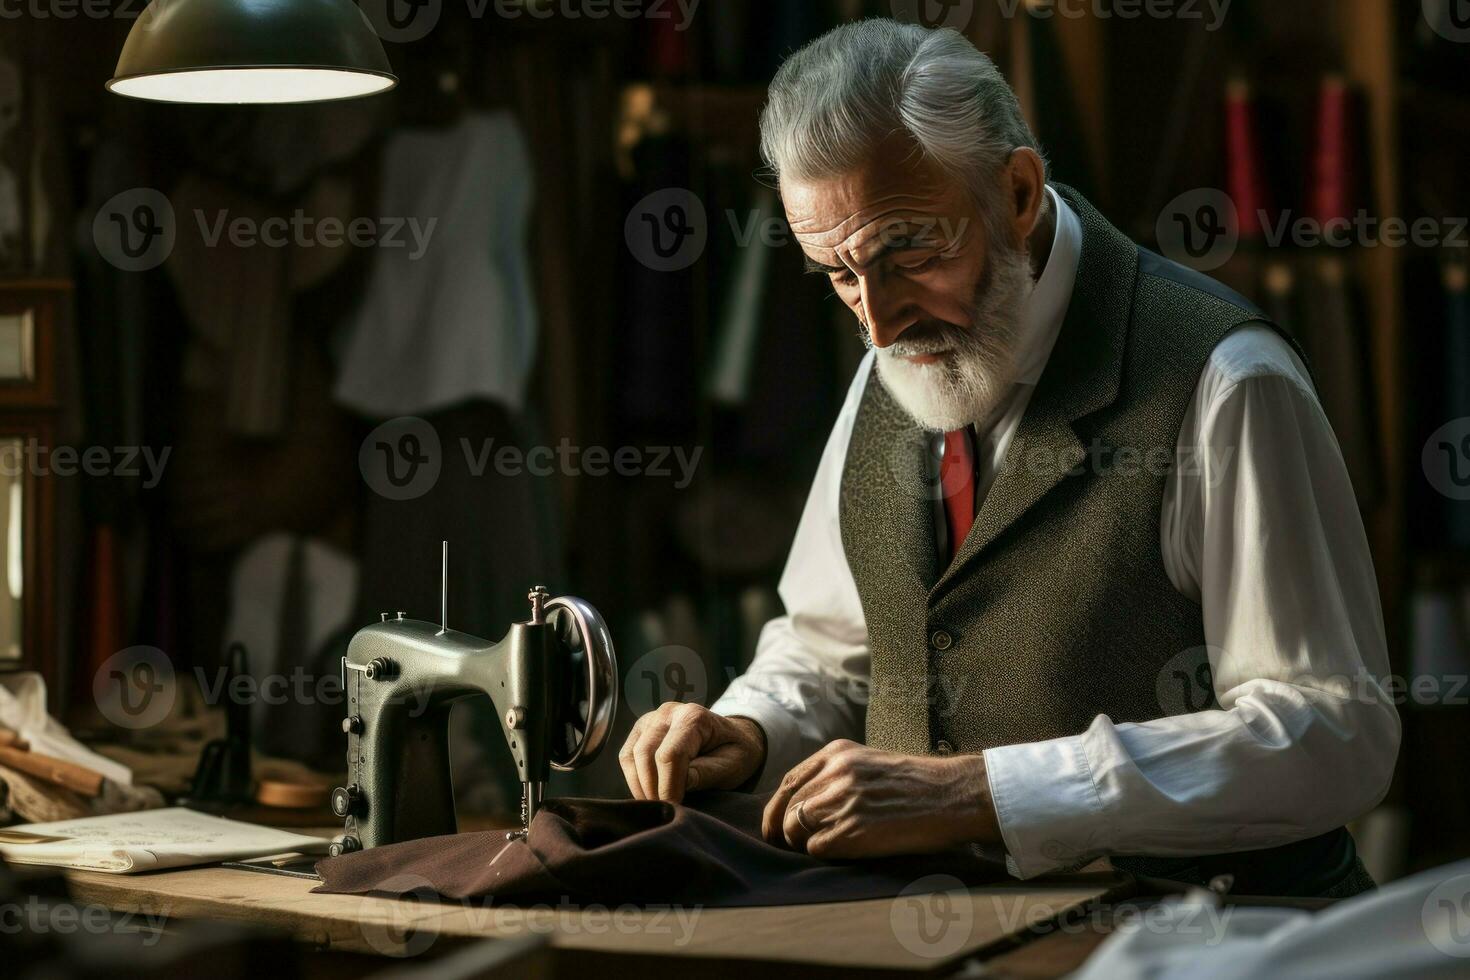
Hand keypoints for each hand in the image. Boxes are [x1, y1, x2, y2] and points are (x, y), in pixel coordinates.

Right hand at [619, 704, 766, 802]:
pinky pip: (626, 755)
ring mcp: (651, 718)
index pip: (670, 754)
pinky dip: (633, 778)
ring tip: (657, 803)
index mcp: (694, 717)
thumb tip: (680, 785)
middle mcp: (669, 712)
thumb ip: (706, 774)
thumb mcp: (732, 766)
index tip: (676, 806)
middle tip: (665, 809)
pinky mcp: (641, 730)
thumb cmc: (735, 753)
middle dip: (652, 788)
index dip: (669, 786)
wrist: (733, 737)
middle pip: (646, 753)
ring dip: (640, 785)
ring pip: (631, 755)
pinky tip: (649, 792)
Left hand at [762, 740, 1000, 857]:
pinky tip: (844, 851)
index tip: (774, 826)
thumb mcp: (870, 763)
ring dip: (804, 843)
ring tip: (827, 846)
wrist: (952, 796)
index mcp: (837, 753)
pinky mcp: (853, 831)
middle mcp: (835, 773)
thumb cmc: (916, 784)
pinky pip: (816, 848)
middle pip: (788, 807)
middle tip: (795, 845)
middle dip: (786, 830)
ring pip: (796, 828)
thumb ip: (837, 774)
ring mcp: (843, 802)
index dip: (776, 807)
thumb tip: (803, 802)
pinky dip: (823, 854)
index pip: (789, 781)